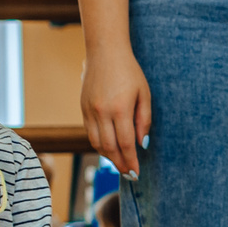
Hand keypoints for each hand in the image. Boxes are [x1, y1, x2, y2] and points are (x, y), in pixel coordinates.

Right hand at [82, 44, 151, 176]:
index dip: (131, 161)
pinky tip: (109, 148)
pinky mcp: (82, 108)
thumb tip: (142, 144)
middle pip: (109, 147)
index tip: (136, 173)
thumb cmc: (129, 72)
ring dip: (108, 156)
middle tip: (129, 174)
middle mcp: (101, 112)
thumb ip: (144, 120)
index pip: (125, 144)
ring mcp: (89, 110)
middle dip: (119, 164)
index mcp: (119, 109)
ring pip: (96, 142)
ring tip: (120, 164)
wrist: (104, 52)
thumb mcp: (144, 94)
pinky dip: (99, 144)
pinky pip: (90, 132)